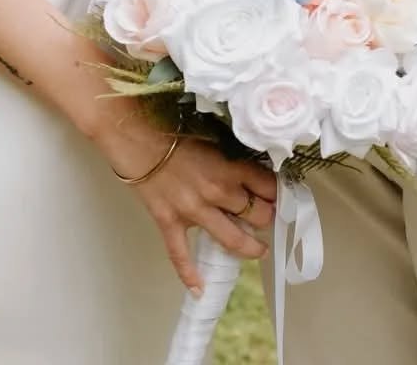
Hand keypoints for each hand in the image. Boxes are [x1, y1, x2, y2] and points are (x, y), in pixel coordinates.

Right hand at [103, 123, 277, 293]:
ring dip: (250, 247)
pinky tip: (200, 289)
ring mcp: (194, 210)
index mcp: (230, 165)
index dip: (277, 192)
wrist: (136, 134)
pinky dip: (190, 274)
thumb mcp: (212, 134)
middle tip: (268, 218)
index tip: (280, 195)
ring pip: (232, 238)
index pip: (268, 185)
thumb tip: (249, 166)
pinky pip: (181, 255)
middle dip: (266, 217)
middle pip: (256, 214)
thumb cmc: (173, 128)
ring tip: (260, 250)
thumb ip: (231, 154)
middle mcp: (218, 191)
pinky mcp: (170, 222)